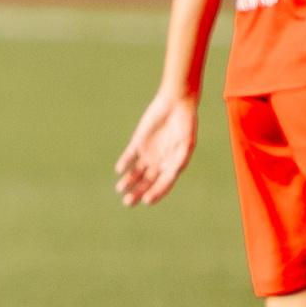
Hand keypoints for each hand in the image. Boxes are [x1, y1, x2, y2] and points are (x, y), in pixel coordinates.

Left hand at [115, 89, 198, 205]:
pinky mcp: (138, 142)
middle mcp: (159, 163)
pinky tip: (120, 169)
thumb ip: (179, 161)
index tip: (146, 200)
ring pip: (136, 172)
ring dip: (128, 181)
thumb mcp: (185, 145)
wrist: (175, 104)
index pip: (162, 185)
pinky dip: (124, 162)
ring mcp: (148, 153)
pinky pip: (129, 156)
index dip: (155, 194)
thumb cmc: (185, 125)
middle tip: (127, 202)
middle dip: (137, 192)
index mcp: (172, 166)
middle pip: (146, 182)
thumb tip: (172, 175)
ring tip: (120, 188)